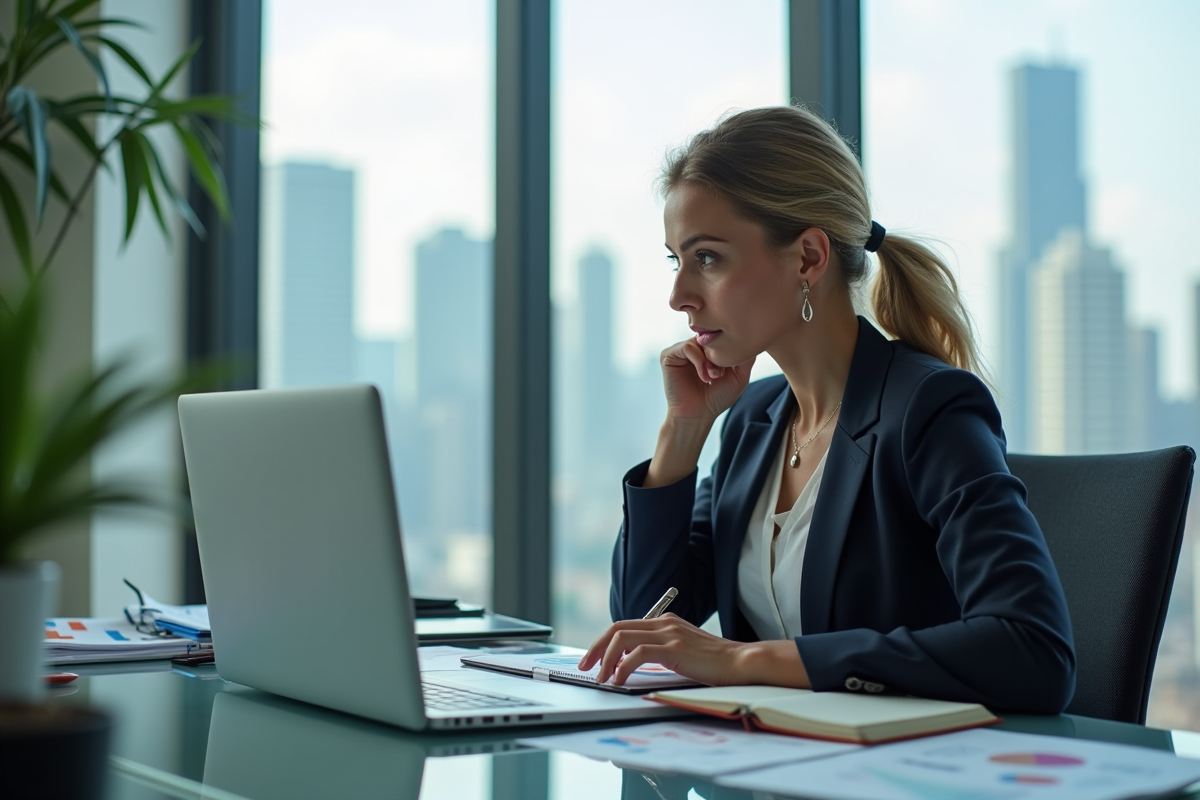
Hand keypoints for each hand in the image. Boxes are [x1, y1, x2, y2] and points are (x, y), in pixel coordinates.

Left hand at [577, 614, 747, 687]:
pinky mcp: (674, 648)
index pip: (624, 626)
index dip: (604, 642)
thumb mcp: (683, 650)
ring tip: (602, 678)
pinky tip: (619, 680)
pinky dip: (623, 667)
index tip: (594, 659)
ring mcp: (668, 633)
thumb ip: (662, 651)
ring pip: (623, 638)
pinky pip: (637, 654)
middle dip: (597, 648)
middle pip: (617, 628)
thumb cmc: (715, 662)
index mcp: (665, 622)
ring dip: (606, 659)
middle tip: (587, 667)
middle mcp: (664, 623)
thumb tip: (635, 663)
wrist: (739, 662)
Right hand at [660, 338, 754, 423]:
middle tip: (720, 374)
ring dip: (709, 360)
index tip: (732, 369)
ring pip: (700, 340)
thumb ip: (747, 357)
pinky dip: (698, 361)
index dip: (730, 348)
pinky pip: (687, 347)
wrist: (697, 415)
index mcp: (709, 348)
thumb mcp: (739, 376)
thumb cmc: (717, 398)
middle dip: (720, 354)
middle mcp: (695, 345)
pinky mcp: (669, 355)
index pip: (722, 333)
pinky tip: (702, 376)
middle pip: (712, 335)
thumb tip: (753, 337)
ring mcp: (681, 349)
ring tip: (712, 377)